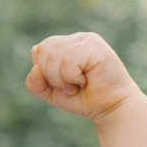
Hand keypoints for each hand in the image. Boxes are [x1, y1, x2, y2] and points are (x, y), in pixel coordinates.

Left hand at [26, 32, 141, 120]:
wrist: (110, 107)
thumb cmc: (83, 98)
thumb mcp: (51, 93)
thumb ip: (35, 83)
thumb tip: (35, 70)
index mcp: (64, 44)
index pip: (39, 50)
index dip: (44, 73)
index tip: (63, 83)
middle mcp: (75, 38)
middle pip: (43, 52)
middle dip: (51, 77)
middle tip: (71, 86)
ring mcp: (86, 40)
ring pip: (53, 55)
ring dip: (61, 79)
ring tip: (78, 84)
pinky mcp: (96, 46)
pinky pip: (67, 60)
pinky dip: (72, 77)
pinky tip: (86, 80)